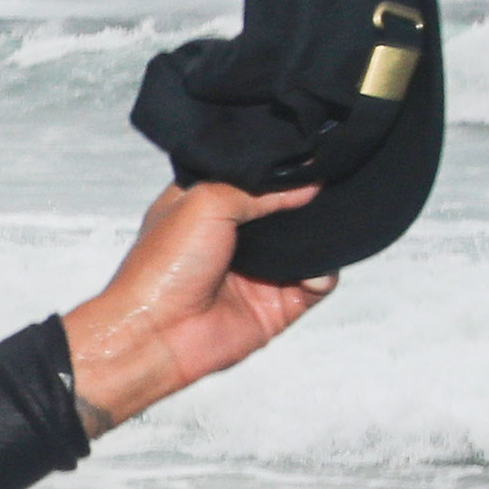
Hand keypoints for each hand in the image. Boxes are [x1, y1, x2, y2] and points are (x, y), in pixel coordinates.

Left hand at [62, 183, 338, 432]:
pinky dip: (324, 273)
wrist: (157, 335)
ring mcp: (258, 271)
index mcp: (206, 207)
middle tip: (331, 182)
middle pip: (286, 209)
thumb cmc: (162, 268)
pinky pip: (317, 282)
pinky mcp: (277, 303)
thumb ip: (257, 188)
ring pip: (307, 244)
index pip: (252, 178)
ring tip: (330, 222)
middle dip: (309, 198)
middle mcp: (233, 237)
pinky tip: (314, 270)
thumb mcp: (203, 202)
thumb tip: (306, 183)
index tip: (308, 153)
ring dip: (321, 234)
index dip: (278, 168)